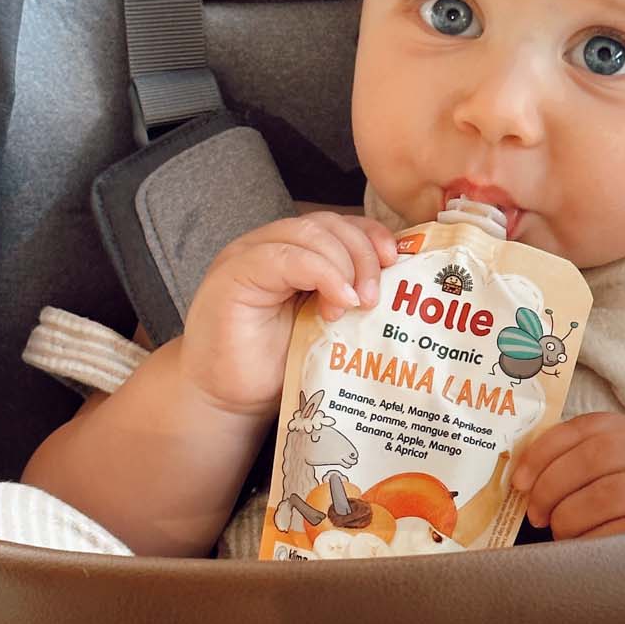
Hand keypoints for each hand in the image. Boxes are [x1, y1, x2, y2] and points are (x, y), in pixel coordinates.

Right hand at [180, 212, 400, 417]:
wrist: (225, 398)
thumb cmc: (275, 367)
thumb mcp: (323, 325)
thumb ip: (347, 298)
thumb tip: (399, 288)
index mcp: (291, 252)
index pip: (336, 224)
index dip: (370, 235)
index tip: (395, 261)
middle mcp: (268, 245)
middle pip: (327, 224)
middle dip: (362, 253)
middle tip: (375, 297)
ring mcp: (247, 255)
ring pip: (308, 234)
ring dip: (344, 265)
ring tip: (358, 304)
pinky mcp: (233, 274)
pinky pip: (284, 257)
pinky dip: (321, 273)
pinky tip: (339, 301)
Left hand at [509, 413, 624, 539]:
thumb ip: (594, 467)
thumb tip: (525, 478)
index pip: (590, 426)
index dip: (546, 450)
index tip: (518, 480)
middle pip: (595, 457)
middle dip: (551, 487)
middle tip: (535, 515)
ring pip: (608, 494)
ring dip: (570, 518)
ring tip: (560, 535)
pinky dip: (593, 543)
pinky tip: (583, 553)